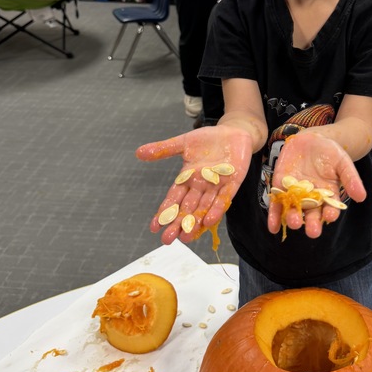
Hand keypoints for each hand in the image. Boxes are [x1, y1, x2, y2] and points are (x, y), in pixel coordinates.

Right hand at [136, 127, 251, 244]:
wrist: (233, 132)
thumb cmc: (208, 140)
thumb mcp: (183, 142)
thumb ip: (163, 149)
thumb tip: (138, 153)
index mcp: (188, 178)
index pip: (173, 198)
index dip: (164, 212)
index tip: (154, 227)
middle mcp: (201, 186)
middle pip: (187, 207)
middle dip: (177, 224)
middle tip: (167, 240)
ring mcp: (217, 185)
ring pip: (204, 207)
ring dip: (195, 222)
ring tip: (186, 237)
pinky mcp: (233, 182)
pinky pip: (224, 198)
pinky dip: (217, 208)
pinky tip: (209, 221)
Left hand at [268, 130, 365, 238]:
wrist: (310, 139)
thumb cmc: (330, 152)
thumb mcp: (342, 162)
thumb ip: (350, 179)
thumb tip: (362, 197)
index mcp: (328, 195)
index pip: (330, 208)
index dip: (330, 213)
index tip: (330, 216)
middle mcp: (311, 198)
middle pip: (311, 214)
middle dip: (312, 223)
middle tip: (312, 231)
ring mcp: (295, 194)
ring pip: (294, 210)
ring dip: (293, 218)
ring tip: (294, 222)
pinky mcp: (280, 187)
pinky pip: (277, 203)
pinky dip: (274, 216)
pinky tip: (272, 227)